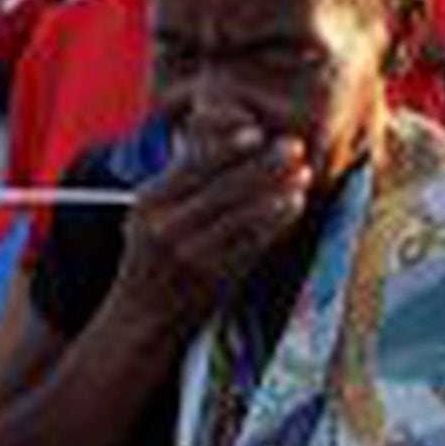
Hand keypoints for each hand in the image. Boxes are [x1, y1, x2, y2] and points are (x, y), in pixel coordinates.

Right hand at [111, 125, 311, 336]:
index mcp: (150, 202)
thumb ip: (180, 179)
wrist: (141, 314)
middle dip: (264, 164)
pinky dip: (276, 222)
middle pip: (223, 187)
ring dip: (278, 191)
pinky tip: (294, 205)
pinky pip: (252, 244)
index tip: (257, 131)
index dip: (227, 146)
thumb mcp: (151, 211)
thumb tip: (220, 142)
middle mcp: (166, 226)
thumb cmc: (155, 252)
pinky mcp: (212, 279)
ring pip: (242, 216)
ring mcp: (190, 255)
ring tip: (303, 174)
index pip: (192, 166)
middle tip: (294, 146)